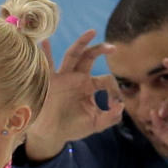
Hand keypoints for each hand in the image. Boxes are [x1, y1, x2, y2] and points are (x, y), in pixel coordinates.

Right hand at [26, 29, 124, 160]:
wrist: (52, 135)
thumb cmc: (72, 128)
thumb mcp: (96, 123)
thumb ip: (111, 117)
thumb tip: (121, 107)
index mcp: (89, 86)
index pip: (106, 79)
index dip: (115, 90)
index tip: (115, 105)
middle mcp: (77, 78)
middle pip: (89, 57)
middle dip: (101, 49)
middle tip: (113, 48)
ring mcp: (64, 78)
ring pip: (73, 55)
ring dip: (82, 43)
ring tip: (92, 32)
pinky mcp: (51, 83)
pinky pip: (48, 66)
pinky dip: (46, 54)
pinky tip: (45, 42)